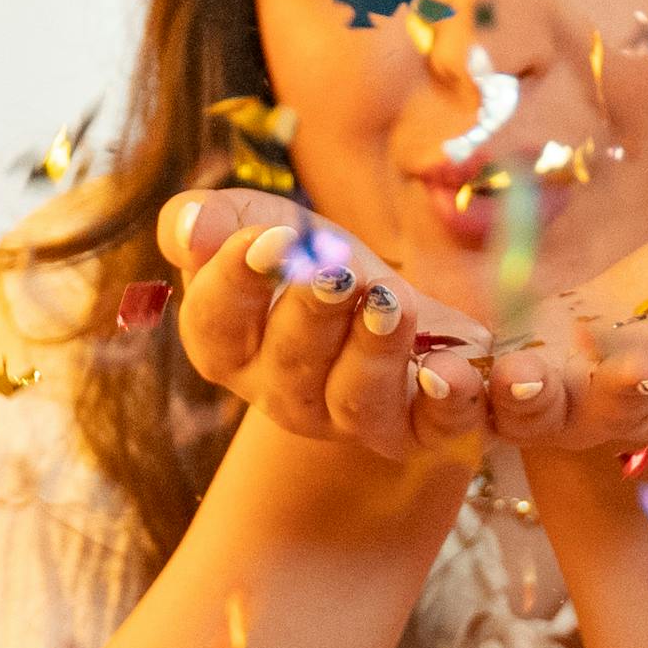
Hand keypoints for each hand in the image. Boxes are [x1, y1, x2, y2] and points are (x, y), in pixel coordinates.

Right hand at [160, 190, 499, 477]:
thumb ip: (211, 220)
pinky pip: (438, 427)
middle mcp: (284, 395)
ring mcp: (352, 418)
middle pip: (290, 365)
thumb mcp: (257, 221)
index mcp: (229, 348)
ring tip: (390, 303)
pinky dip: (450, 402)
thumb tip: (192, 230)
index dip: (237, 283)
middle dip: (314, 313)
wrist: (381, 297)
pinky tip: (455, 370)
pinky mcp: (421, 425)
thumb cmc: (304, 258)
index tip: (272, 239)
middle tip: (337, 270)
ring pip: (358, 402)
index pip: (214, 326)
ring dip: (374, 352)